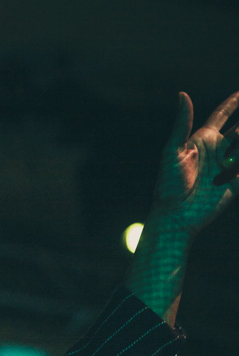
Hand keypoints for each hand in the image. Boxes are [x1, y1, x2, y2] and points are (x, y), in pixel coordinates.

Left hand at [149, 91, 238, 234]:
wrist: (176, 215)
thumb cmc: (169, 184)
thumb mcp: (173, 151)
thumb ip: (182, 123)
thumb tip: (182, 94)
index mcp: (203, 139)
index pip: (222, 115)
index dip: (234, 102)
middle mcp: (218, 149)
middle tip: (238, 133)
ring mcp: (229, 165)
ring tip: (229, 157)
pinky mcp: (237, 181)